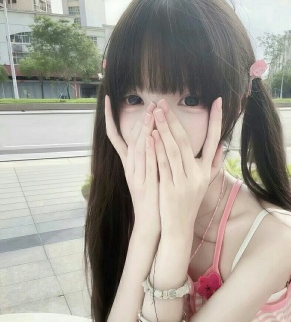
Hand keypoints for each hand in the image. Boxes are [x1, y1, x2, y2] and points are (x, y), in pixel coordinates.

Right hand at [104, 95, 160, 238]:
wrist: (150, 222)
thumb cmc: (152, 197)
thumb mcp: (147, 175)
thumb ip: (146, 156)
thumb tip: (150, 137)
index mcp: (128, 164)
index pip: (115, 137)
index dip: (109, 118)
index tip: (107, 99)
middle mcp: (129, 168)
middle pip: (131, 140)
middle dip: (139, 120)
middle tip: (149, 103)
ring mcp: (136, 176)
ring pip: (138, 149)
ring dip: (143, 130)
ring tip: (149, 112)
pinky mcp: (145, 185)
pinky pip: (146, 164)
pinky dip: (148, 150)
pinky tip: (151, 137)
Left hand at [151, 97, 222, 239]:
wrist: (179, 227)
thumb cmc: (189, 202)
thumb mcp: (204, 183)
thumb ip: (213, 164)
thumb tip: (221, 145)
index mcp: (206, 171)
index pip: (213, 141)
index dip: (216, 120)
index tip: (217, 101)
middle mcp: (197, 175)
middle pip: (186, 142)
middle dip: (174, 120)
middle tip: (164, 103)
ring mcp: (184, 182)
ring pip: (174, 150)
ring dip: (164, 129)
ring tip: (155, 112)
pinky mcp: (170, 189)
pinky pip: (164, 165)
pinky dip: (158, 149)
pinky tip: (152, 135)